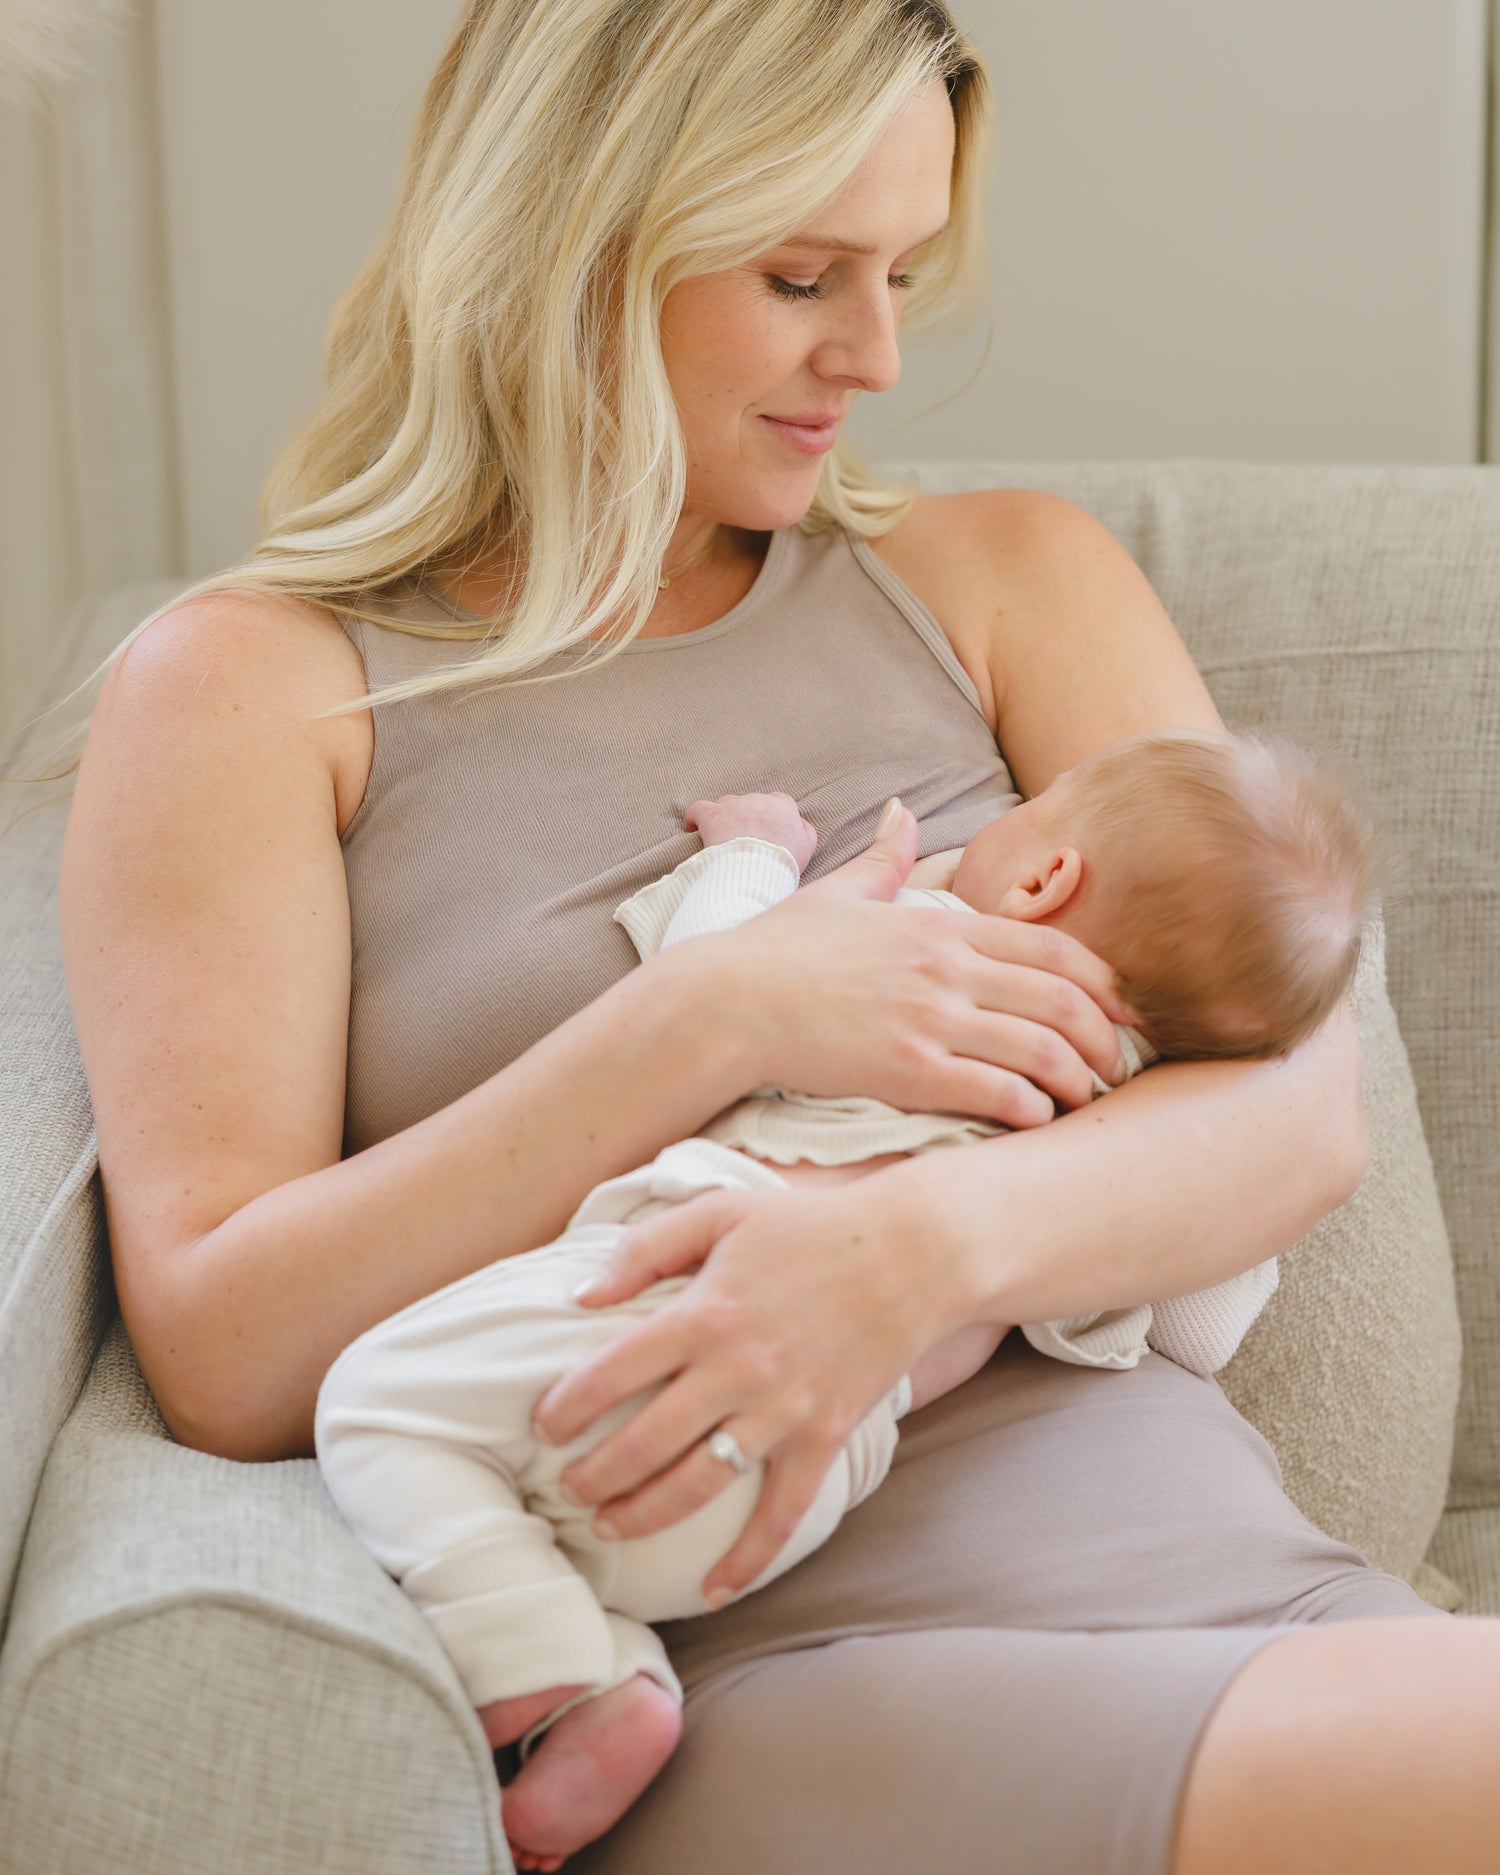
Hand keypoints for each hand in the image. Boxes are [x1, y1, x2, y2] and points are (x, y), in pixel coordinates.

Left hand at [530, 1176, 946, 1606]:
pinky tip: (712, 1590)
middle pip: (645, 1442)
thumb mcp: (720, 1212)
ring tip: (608, 1525)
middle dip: (594, 1476)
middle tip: (568, 1487)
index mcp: (704, 1312)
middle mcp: (737, 1369)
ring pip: (699, 1485)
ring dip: (644, 1515)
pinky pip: (782, 1512)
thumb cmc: (808, 1226)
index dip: (567, 1406)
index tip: (543, 1424)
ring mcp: (783, 1410)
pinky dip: (748, 1559)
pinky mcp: (823, 1436)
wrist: (912, 1252)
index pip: (612, 1372)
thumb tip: (581, 1295)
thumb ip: (645, 1247)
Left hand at [685, 792, 817, 870]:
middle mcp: (758, 801)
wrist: (756, 870)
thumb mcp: (806, 849)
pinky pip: (697, 809)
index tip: (766, 828)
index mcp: (782, 807)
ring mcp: (734, 806)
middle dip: (746, 816)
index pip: (778, 801)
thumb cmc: (782, 863)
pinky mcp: (712, 816)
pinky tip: (692, 826)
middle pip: (750, 802)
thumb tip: (800, 822)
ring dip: (725, 817)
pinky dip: (694, 817)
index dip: (770, 814)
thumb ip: (806, 831)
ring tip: (722, 837)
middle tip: (743, 838)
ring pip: (726, 804)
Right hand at [715, 799, 1132, 1124]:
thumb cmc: (775, 952)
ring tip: (1085, 1102)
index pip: (1053, 948)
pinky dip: (1031, 1110)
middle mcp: (947, 970)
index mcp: (940, 927)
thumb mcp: (838, 893)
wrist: (724, 1003)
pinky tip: (1036, 1122)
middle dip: (1105, 1040)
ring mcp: (930, 1021)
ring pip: (1042, 1049)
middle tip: (1118, 1068)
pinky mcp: (907, 1072)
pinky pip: (996, 1092)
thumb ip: (884, 859)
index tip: (1126, 1012)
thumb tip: (901, 811)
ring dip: (1077, 1081)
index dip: (1104, 983)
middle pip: (1064, 1001)